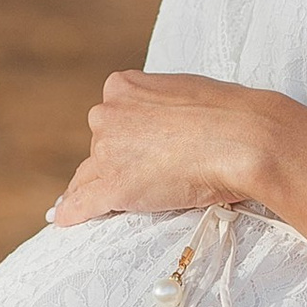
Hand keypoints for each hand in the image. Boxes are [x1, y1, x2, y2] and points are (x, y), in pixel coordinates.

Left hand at [47, 70, 283, 226]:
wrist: (243, 137)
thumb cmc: (228, 114)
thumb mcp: (184, 92)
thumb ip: (160, 106)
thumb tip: (160, 124)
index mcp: (122, 86)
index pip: (111, 118)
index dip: (127, 138)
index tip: (140, 150)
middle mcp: (107, 114)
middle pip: (100, 146)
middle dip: (118, 160)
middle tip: (153, 173)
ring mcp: (107, 151)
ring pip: (90, 175)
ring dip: (101, 187)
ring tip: (119, 202)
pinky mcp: (113, 186)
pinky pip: (82, 203)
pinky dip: (72, 213)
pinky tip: (63, 219)